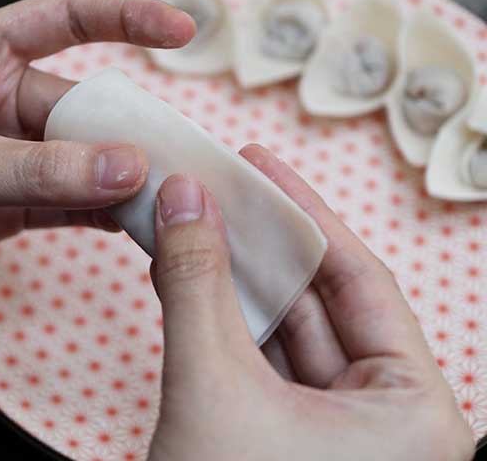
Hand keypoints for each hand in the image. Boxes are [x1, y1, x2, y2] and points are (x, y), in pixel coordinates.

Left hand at [0, 0, 194, 294]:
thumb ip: (39, 172)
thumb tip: (126, 166)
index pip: (63, 18)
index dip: (125, 18)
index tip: (180, 29)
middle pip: (82, 104)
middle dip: (127, 132)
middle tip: (176, 161)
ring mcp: (4, 151)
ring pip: (81, 156)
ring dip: (120, 178)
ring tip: (168, 199)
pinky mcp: (5, 200)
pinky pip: (67, 199)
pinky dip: (100, 211)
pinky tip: (136, 222)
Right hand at [147, 145, 471, 460]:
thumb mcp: (209, 381)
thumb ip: (197, 283)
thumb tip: (184, 197)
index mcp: (412, 414)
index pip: (363, 283)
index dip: (304, 214)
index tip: (261, 164)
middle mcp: (391, 424)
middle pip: (325, 305)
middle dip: (261, 247)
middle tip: (218, 188)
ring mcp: (345, 437)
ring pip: (291, 335)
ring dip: (236, 283)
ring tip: (193, 223)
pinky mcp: (298, 443)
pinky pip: (268, 365)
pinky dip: (226, 323)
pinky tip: (190, 274)